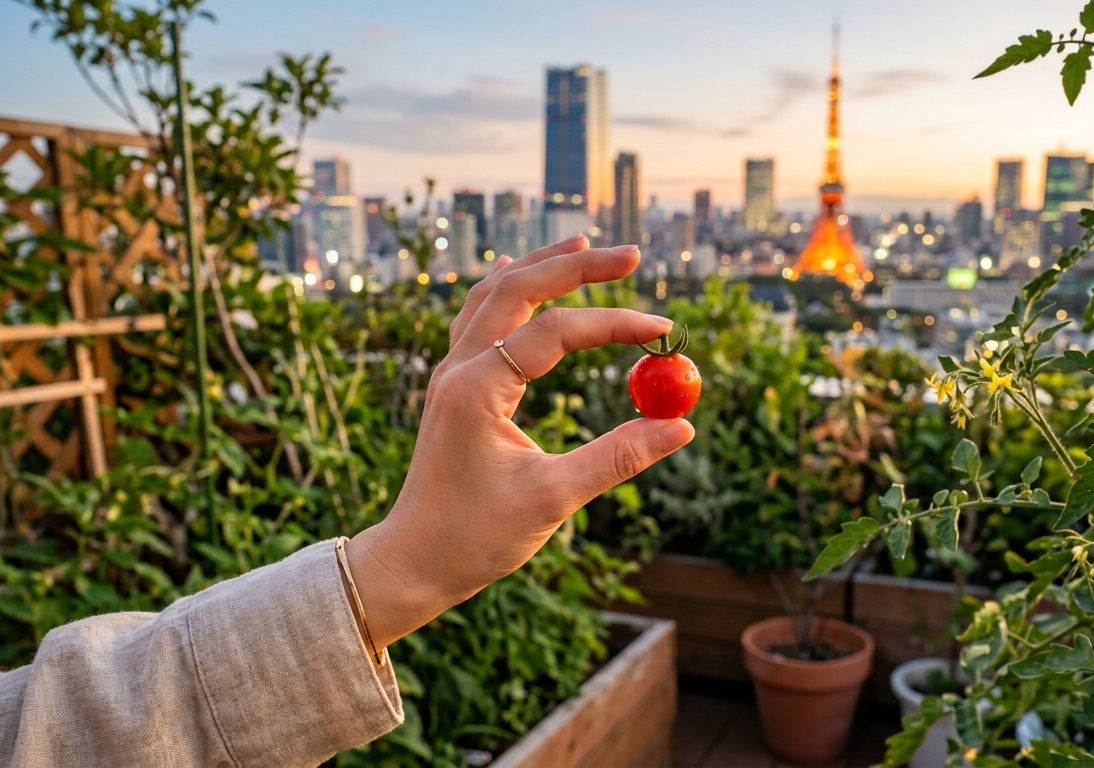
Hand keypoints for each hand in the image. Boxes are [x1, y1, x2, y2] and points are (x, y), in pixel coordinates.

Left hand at [346, 235, 694, 647]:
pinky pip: (476, 316)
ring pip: (492, 293)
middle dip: (577, 266)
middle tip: (632, 256)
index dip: (615, 325)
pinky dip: (505, 288)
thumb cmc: (476, 537)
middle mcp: (458, 369)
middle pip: (518, 287)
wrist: (412, 561)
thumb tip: (681, 426)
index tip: (664, 333)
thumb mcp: (554, 498)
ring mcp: (450, 374)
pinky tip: (518, 272)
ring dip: (539, 265)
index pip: (556, 332)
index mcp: (477, 390)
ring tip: (583, 243)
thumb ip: (619, 456)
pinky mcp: (453, 386)